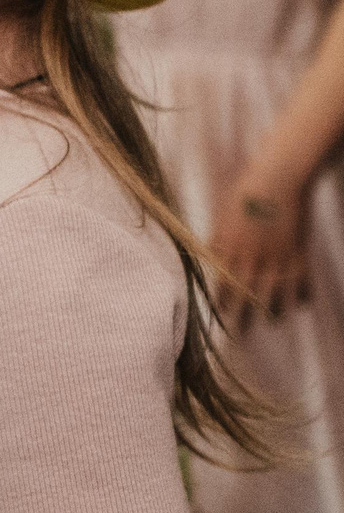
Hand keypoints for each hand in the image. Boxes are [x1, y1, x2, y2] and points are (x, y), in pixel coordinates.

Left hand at [209, 171, 310, 332]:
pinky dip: (301, 293)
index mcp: (229, 248)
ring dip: (274, 310)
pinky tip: (299, 304)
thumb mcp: (222, 217)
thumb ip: (218, 241)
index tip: (219, 314)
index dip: (221, 302)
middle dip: (243, 316)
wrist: (278, 177)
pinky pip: (302, 279)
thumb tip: (211, 259)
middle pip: (247, 294)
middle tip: (240, 334)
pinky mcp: (299, 250)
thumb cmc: (243, 192)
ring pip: (276, 293)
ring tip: (272, 322)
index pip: (222, 284)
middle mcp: (253, 256)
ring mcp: (278, 255)